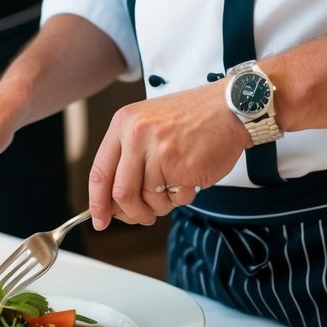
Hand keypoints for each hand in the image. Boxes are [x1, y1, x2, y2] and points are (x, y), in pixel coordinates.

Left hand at [88, 81, 250, 227]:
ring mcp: (161, 151)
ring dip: (161, 204)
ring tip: (175, 184)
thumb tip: (113, 202)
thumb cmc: (192, 117)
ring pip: (149, 200)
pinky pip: (175, 199)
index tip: (100, 219)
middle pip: (121, 193)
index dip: (97, 202)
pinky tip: (189, 177)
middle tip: (142, 216)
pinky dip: (182, 197)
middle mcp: (138, 135)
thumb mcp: (149, 122)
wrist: (230, 107)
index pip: (99, 172)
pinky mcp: (183, 167)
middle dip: (131, 213)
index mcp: (124, 122)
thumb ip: (128, 156)